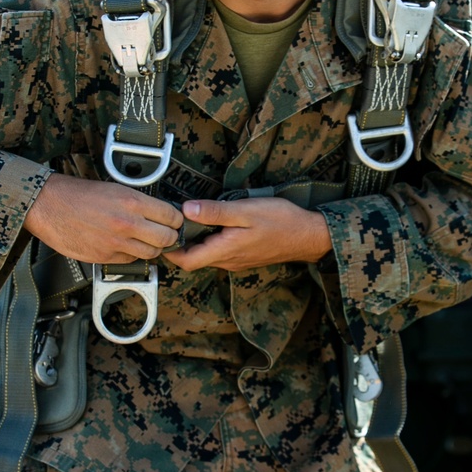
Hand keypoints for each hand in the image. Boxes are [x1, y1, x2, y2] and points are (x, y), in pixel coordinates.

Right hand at [24, 173, 181, 265]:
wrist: (48, 205)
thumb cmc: (77, 194)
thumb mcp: (114, 189)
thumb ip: (138, 203)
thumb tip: (159, 214)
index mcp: (131, 202)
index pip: (171, 216)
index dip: (176, 220)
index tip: (174, 221)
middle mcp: (127, 223)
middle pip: (167, 238)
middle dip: (169, 237)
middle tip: (165, 234)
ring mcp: (116, 243)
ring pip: (151, 253)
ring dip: (152, 248)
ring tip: (144, 241)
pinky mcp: (105, 257)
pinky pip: (130, 260)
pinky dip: (132, 255)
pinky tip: (124, 246)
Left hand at [163, 197, 332, 271]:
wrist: (309, 235)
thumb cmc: (281, 222)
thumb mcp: (245, 211)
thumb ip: (215, 212)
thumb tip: (186, 210)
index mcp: (224, 251)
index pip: (185, 261)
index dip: (169, 250)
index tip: (162, 232)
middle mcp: (227, 261)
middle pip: (193, 259)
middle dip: (179, 243)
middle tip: (171, 221)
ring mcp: (236, 260)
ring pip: (206, 255)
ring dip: (195, 240)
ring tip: (189, 218)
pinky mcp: (243, 255)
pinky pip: (219, 251)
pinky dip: (209, 240)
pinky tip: (212, 223)